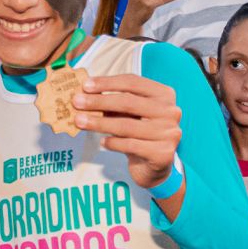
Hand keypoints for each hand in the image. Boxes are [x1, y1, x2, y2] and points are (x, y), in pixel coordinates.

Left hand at [73, 74, 180, 188]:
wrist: (154, 166)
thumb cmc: (139, 134)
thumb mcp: (128, 115)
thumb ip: (112, 103)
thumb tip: (84, 94)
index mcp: (164, 95)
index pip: (133, 82)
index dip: (107, 82)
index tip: (85, 86)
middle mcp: (171, 111)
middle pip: (128, 102)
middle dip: (99, 101)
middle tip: (76, 102)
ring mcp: (169, 133)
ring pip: (127, 125)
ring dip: (99, 123)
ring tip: (79, 122)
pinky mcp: (163, 153)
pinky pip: (131, 145)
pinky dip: (113, 143)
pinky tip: (102, 142)